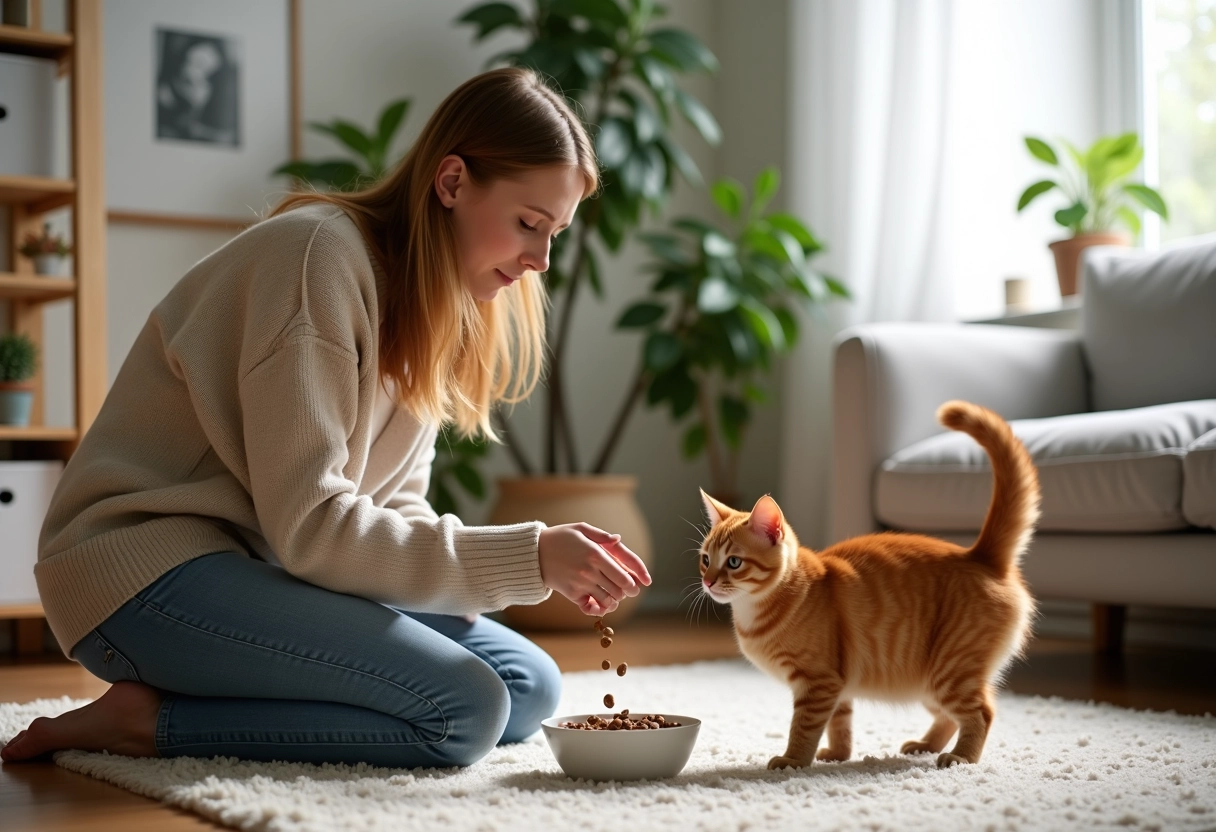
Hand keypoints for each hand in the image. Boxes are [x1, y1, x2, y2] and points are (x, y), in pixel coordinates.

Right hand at [537, 523, 651, 615]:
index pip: (623, 576)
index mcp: (595, 554)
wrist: (534, 553)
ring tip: (613, 595)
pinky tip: (600, 603)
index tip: (638, 585)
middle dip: (627, 592)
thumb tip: (619, 540)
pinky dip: (599, 608)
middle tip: (628, 591)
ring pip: (608, 600)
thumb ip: (602, 535)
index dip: (633, 583)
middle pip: (619, 591)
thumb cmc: (560, 538)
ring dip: (614, 600)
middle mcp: (589, 571)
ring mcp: (580, 584)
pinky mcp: (572, 594)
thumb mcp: (580, 529)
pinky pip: (592, 607)